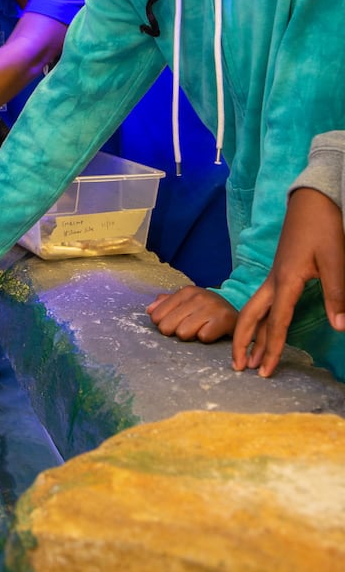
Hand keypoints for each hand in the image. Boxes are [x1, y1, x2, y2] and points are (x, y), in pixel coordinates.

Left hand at [146, 286, 237, 341]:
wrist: (238, 314)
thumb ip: (166, 304)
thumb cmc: (207, 310)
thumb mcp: (187, 303)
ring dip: (191, 336)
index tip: (174, 324)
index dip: (163, 324)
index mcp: (186, 292)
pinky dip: (207, 338)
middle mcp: (197, 296)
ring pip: (183, 333)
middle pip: (167, 326)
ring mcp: (211, 307)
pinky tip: (212, 331)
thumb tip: (149, 310)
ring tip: (201, 329)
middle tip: (189, 328)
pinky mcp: (224, 319)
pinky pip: (203, 337)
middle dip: (175, 331)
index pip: (157, 315)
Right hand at [232, 188, 344, 377]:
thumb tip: (340, 327)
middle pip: (251, 316)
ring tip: (245, 357)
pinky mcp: (280, 273)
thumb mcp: (335, 259)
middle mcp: (274, 281)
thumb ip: (336, 294)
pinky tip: (262, 329)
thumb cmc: (323, 227)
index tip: (265, 371)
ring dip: (249, 334)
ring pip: (255, 310)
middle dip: (243, 342)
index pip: (277, 322)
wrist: (311, 200)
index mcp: (286, 280)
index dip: (272, 348)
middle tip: (238, 367)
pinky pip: (263, 302)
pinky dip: (259, 321)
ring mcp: (275, 276)